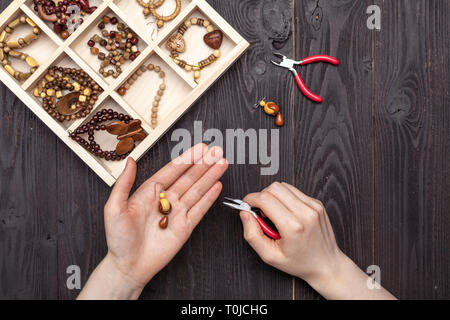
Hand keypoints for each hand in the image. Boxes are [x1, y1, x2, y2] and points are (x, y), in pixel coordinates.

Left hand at [78, 144, 227, 299]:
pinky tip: (217, 186)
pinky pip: (200, 209)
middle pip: (188, 178)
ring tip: (222, 163)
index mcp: (150, 192)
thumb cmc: (118, 240)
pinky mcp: (185, 227)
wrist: (129, 266)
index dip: (187, 158)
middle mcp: (165, 200)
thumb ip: (124, 184)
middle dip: (203, 164)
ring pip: (197, 190)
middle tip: (217, 151)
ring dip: (210, 176)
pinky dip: (209, 197)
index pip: (172, 171)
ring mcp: (177, 213)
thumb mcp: (114, 208)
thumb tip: (130, 161)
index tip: (200, 148)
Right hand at [239, 182, 395, 299]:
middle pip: (273, 188)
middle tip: (261, 212)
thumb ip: (252, 235)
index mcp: (293, 227)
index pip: (265, 199)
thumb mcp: (270, 256)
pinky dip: (285, 198)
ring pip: (283, 186)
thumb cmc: (300, 262)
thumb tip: (245, 215)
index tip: (247, 205)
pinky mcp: (316, 203)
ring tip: (274, 213)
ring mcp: (313, 206)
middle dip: (261, 197)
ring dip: (273, 196)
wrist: (326, 264)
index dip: (251, 199)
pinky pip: (294, 191)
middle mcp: (305, 213)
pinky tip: (286, 212)